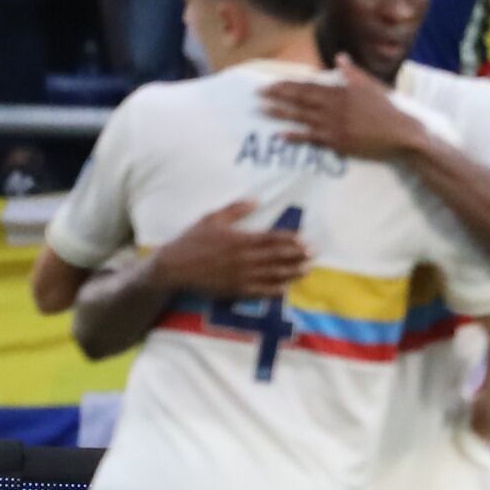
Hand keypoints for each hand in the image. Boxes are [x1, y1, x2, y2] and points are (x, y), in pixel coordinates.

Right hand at [145, 195, 306, 301]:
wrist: (174, 267)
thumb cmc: (192, 240)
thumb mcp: (212, 218)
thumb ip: (236, 209)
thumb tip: (257, 198)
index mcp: (240, 239)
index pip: (272, 238)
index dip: (291, 239)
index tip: (305, 239)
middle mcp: (244, 258)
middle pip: (277, 256)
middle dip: (298, 255)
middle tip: (314, 253)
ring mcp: (241, 276)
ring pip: (273, 274)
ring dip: (292, 272)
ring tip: (307, 269)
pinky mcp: (235, 290)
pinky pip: (260, 291)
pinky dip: (275, 289)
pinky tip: (286, 287)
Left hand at [255, 61, 426, 158]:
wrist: (400, 133)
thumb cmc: (387, 109)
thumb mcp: (371, 86)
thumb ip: (353, 72)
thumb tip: (340, 57)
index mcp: (340, 91)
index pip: (309, 85)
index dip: (289, 84)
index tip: (273, 82)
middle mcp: (333, 107)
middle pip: (300, 99)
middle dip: (278, 95)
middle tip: (259, 93)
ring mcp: (333, 125)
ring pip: (301, 116)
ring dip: (281, 112)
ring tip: (263, 109)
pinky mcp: (336, 142)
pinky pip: (311, 138)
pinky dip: (295, 136)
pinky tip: (281, 134)